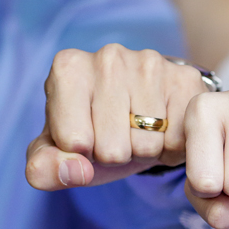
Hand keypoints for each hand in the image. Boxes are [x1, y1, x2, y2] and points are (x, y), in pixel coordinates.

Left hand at [25, 44, 211, 189]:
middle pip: (111, 148)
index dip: (81, 154)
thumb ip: (44, 167)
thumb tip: (76, 171)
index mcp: (68, 68)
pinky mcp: (184, 77)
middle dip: (114, 155)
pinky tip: (163, 127)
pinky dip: (170, 146)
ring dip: (143, 150)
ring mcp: (149, 63)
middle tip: (116, 135)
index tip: (86, 136)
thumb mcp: (58, 151)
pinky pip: (177, 140)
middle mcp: (107, 56)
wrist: (140, 109)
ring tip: (139, 130)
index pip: (74, 143)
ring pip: (146, 145)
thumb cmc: (91, 130)